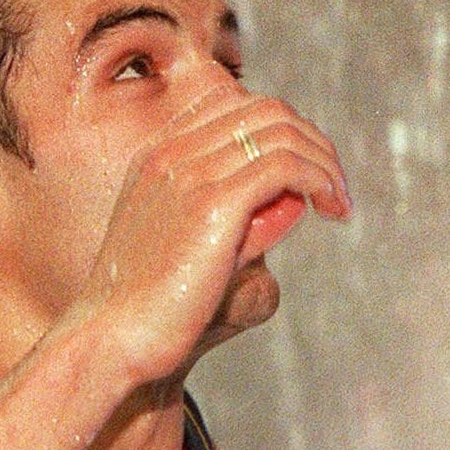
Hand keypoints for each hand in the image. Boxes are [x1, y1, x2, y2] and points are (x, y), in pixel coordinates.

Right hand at [73, 86, 351, 389]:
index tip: (310, 169)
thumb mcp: (193, 244)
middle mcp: (171, 153)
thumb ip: (239, 215)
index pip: (240, 107)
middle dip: (313, 141)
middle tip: (336, 186)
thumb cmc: (154, 306)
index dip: (286, 130)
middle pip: (268, 112)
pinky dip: (320, 179)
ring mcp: (188, 173)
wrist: (109, 342)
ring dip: (324, 163)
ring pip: (283, 134)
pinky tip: (332, 208)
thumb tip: (297, 198)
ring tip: (339, 202)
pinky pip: (285, 165)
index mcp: (159, 154)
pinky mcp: (212, 204)